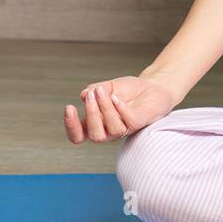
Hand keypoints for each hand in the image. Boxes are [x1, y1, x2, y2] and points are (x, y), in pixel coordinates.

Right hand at [64, 74, 178, 143]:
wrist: (153, 86)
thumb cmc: (129, 90)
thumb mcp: (109, 86)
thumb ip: (96, 90)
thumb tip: (84, 94)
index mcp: (96, 123)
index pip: (78, 136)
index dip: (71, 126)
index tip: (69, 107)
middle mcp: (108, 130)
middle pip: (94, 135)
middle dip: (90, 114)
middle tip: (92, 95)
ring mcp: (124, 129)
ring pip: (112, 130)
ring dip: (105, 109)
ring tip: (103, 92)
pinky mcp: (138, 124)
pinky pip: (128, 122)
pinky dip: (120, 109)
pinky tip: (116, 97)